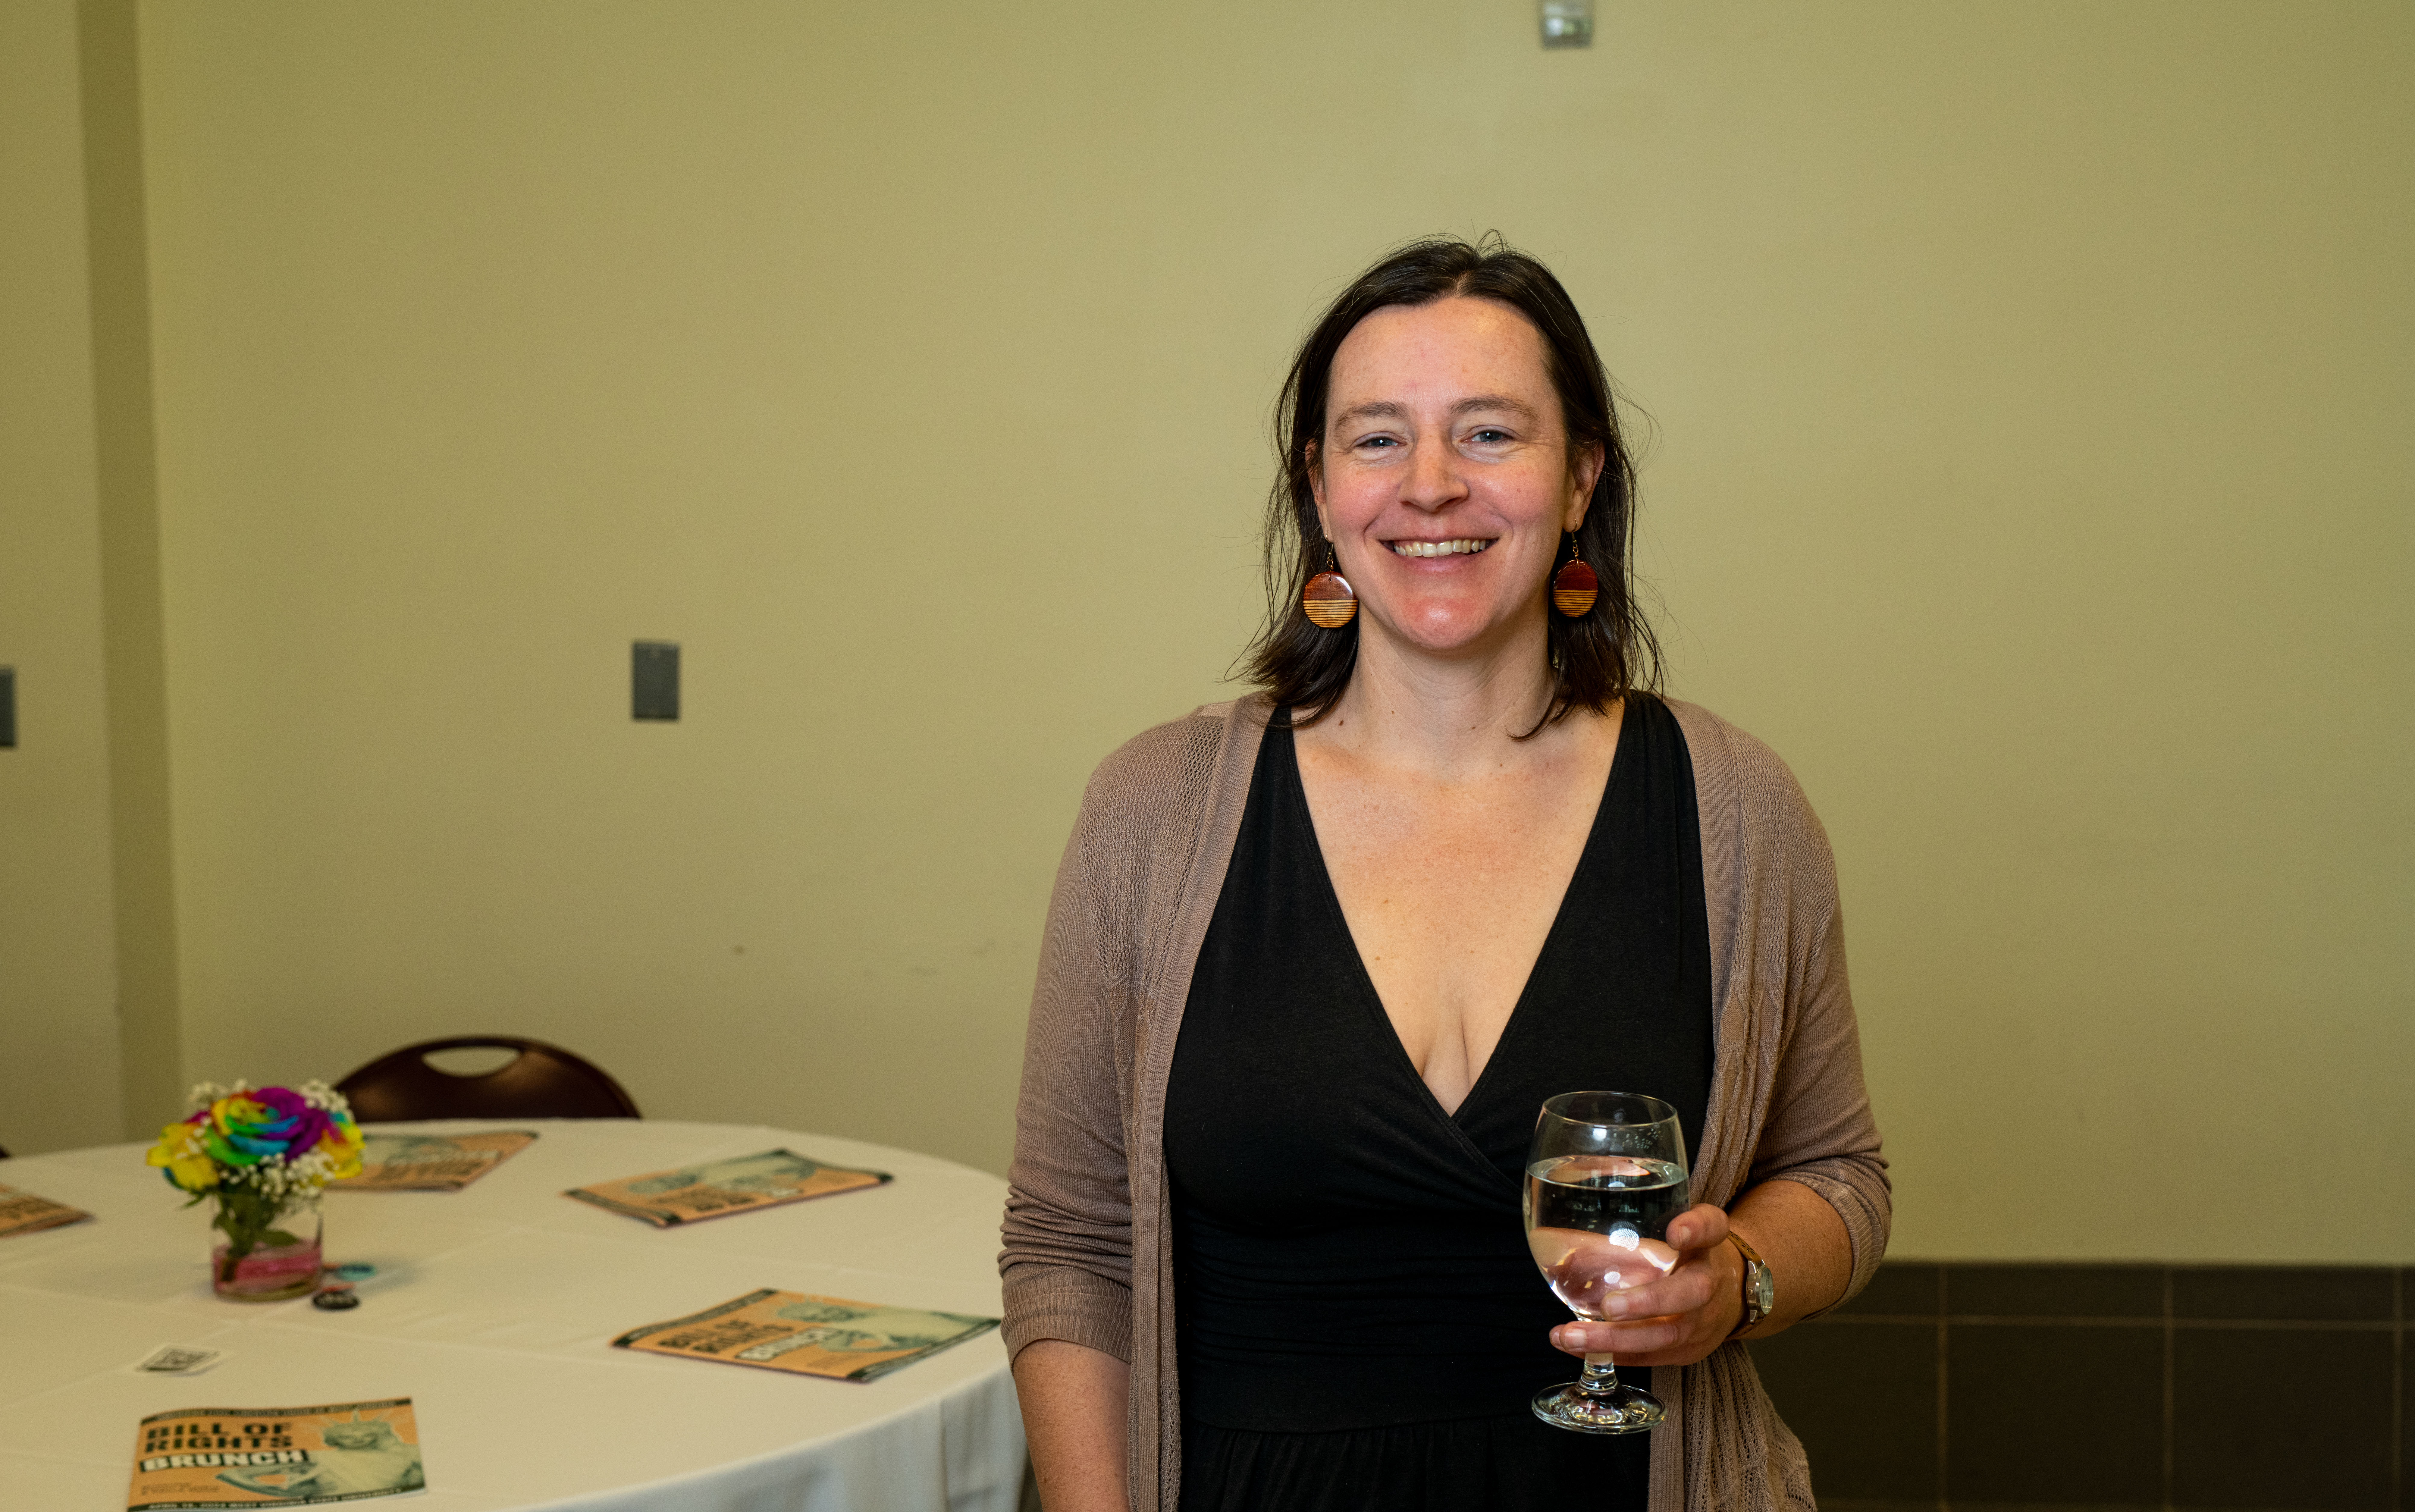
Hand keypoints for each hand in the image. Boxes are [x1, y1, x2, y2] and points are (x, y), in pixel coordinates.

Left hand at [1547, 1204, 1742, 1367]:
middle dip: (1647, 1303)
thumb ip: (1647, 1216)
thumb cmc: (1692, 1255)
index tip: (1675, 1233)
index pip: (1712, 1228)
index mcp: (1707, 1246)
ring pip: (1664, 1336)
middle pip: (1689, 1294)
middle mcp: (1710, 1286)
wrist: (1731, 1297)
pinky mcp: (1685, 1352)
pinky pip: (1649, 1357)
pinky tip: (1575, 1348)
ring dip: (1615, 1339)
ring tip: (1571, 1336)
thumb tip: (1592, 1216)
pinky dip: (1611, 1354)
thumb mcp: (1681, 1226)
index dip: (1696, 1229)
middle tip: (1608, 1306)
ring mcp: (1700, 1325)